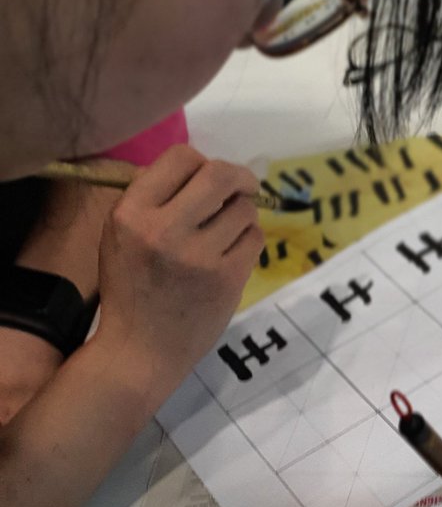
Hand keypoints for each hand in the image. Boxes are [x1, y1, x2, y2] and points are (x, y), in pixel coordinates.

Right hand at [91, 145, 263, 403]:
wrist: (141, 350)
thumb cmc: (131, 288)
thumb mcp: (121, 235)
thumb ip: (153, 198)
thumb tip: (200, 167)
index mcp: (132, 213)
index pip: (181, 157)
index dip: (201, 161)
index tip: (209, 177)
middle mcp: (165, 229)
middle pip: (220, 175)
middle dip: (239, 177)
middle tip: (244, 186)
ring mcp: (200, 255)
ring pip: (244, 210)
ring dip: (243, 214)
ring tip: (228, 231)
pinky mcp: (228, 278)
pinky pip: (254, 239)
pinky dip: (249, 240)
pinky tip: (234, 252)